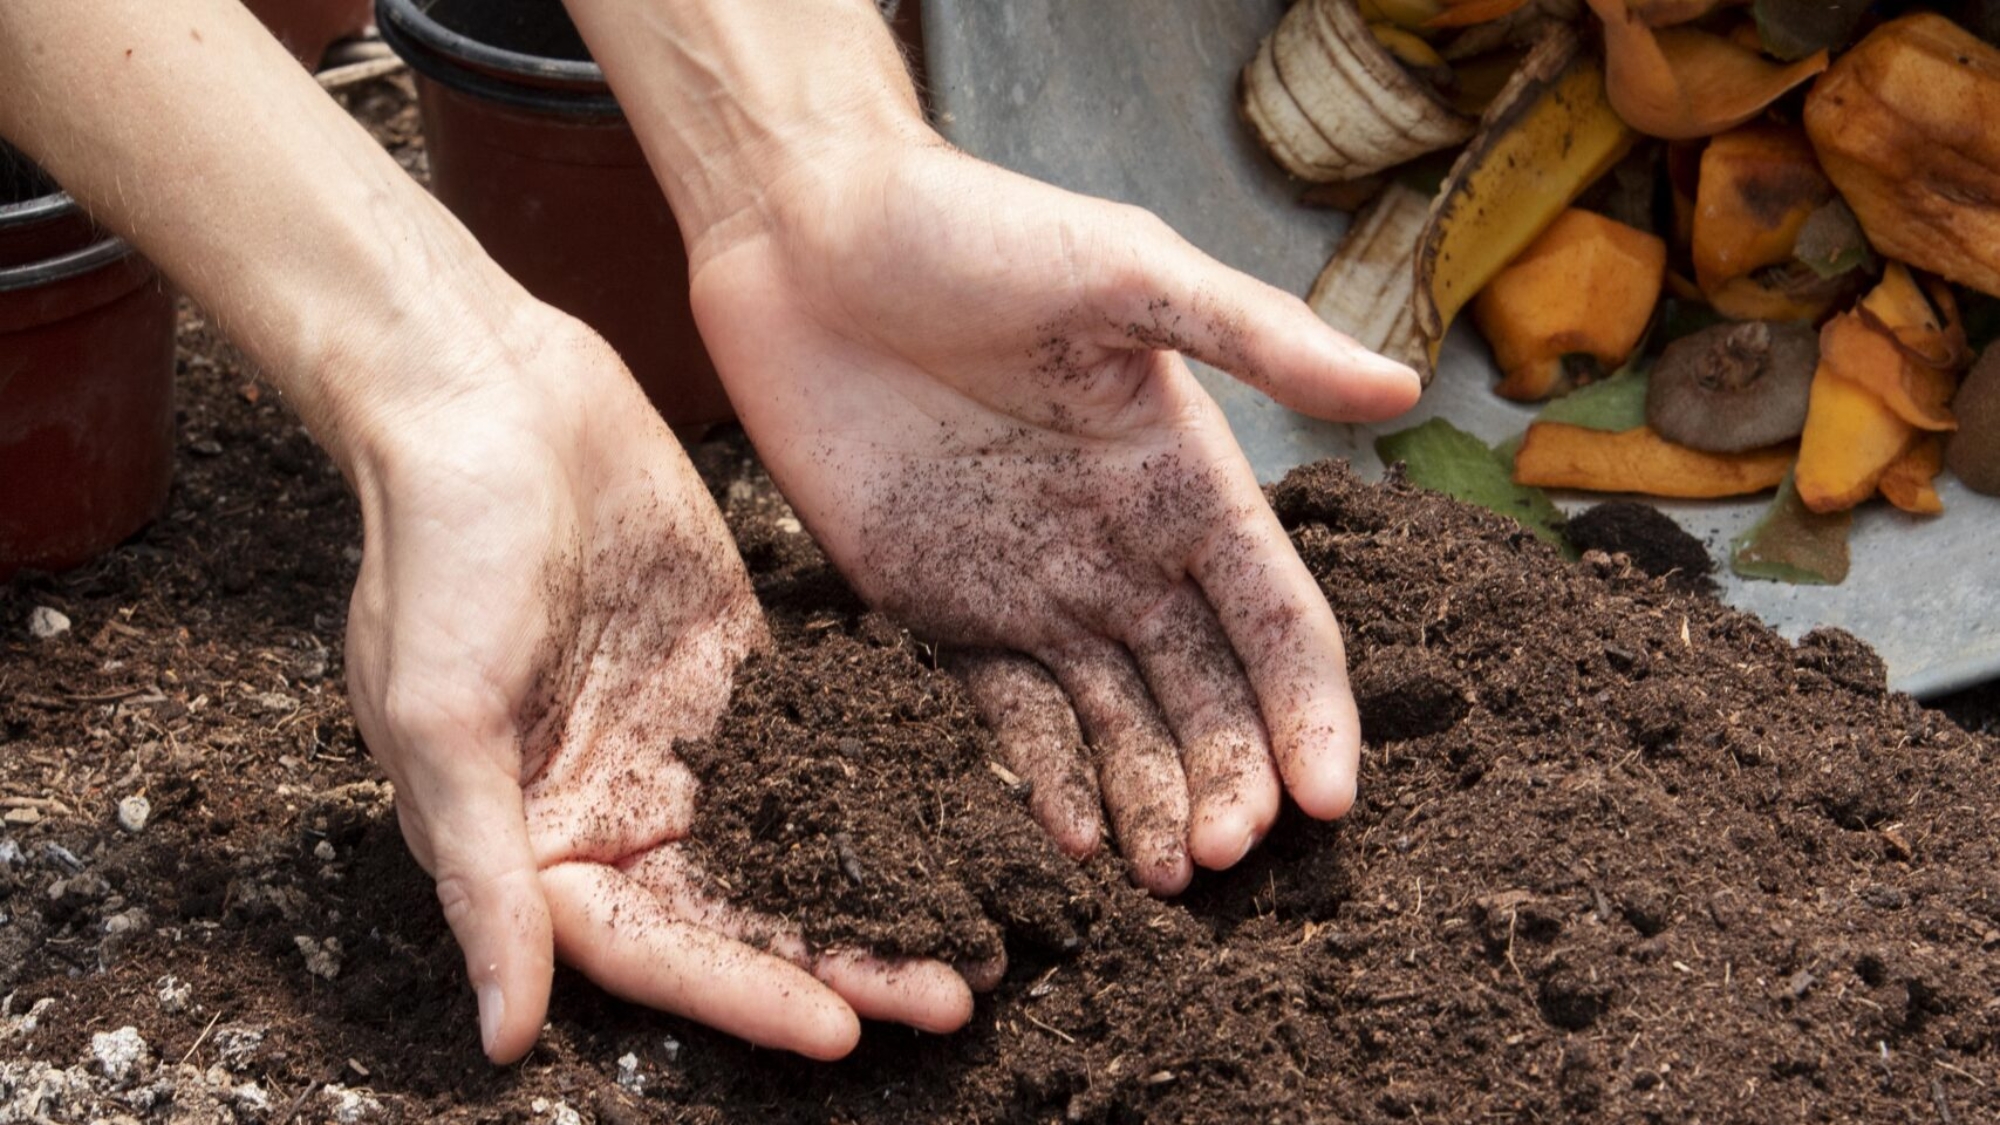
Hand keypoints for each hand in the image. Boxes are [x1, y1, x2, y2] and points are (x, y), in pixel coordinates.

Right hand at [340, 309, 976, 1062]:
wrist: (490, 395)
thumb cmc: (436, 550)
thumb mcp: (439, 720)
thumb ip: (482, 877)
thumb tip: (504, 1039)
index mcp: (538, 838)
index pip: (653, 949)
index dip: (743, 995)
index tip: (840, 1030)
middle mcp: (618, 805)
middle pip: (743, 912)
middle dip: (841, 961)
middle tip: (952, 998)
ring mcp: (684, 738)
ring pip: (794, 839)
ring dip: (876, 891)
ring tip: (974, 935)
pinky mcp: (737, 666)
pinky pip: (821, 741)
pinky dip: (882, 783)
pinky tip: (957, 816)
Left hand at [686, 140, 1421, 894]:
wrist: (802, 235)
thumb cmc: (972, 228)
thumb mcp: (1124, 268)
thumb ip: (1256, 337)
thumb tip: (1403, 387)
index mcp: (1185, 480)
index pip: (1274, 620)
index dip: (1308, 709)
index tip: (1327, 801)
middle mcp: (1121, 549)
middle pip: (1203, 695)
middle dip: (1228, 779)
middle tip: (1224, 856)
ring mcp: (1031, 587)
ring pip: (1114, 724)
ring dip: (1146, 800)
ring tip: (1161, 874)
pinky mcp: (938, 607)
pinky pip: (1004, 714)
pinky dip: (1042, 777)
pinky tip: (1067, 833)